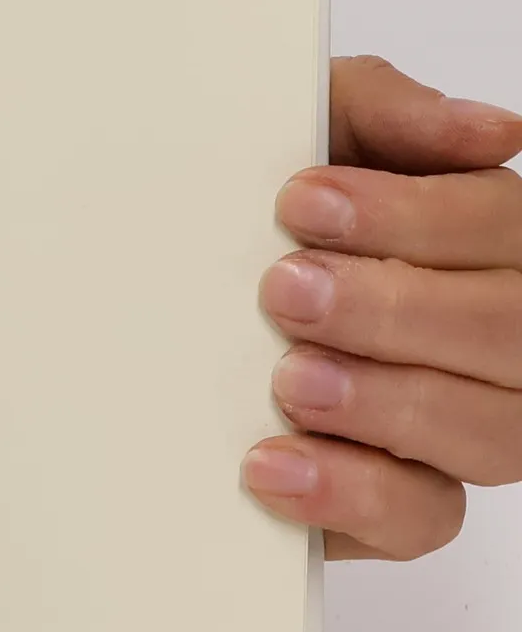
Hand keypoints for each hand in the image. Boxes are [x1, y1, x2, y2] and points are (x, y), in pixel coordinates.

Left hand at [244, 55, 521, 558]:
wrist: (145, 316)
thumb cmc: (255, 212)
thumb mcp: (303, 136)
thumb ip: (382, 114)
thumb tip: (494, 130)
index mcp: (486, 238)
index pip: (504, 225)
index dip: (414, 215)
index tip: (302, 203)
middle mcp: (497, 334)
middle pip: (513, 330)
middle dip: (393, 308)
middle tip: (285, 290)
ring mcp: (462, 424)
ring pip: (492, 431)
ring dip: (383, 401)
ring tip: (287, 379)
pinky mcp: (401, 502)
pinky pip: (423, 517)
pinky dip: (351, 491)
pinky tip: (272, 465)